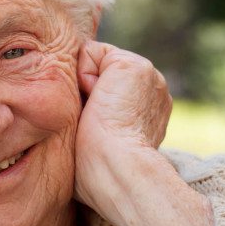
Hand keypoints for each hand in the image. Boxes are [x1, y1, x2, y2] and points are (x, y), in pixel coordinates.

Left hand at [75, 41, 212, 225]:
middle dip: (90, 94)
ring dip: (87, 87)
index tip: (96, 132)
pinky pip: (92, 52)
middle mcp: (153, 93)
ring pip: (96, 62)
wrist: (116, 170)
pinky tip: (97, 99)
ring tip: (98, 114)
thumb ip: (95, 127)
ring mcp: (150, 77)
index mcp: (147, 114)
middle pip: (102, 74)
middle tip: (95, 124)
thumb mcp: (98, 147)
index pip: (110, 91)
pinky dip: (84, 74)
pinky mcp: (135, 65)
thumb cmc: (100, 174)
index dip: (91, 105)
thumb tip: (71, 122)